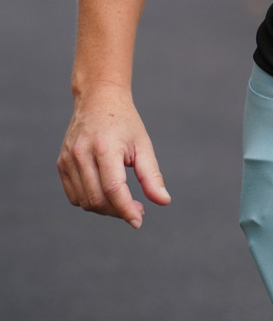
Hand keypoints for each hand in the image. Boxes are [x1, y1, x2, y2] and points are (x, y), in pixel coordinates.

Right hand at [57, 86, 170, 229]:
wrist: (99, 99)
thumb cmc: (125, 122)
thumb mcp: (143, 145)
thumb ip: (151, 175)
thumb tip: (163, 201)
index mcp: (104, 147)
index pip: (113, 188)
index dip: (126, 209)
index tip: (139, 221)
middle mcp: (82, 154)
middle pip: (97, 199)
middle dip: (118, 210)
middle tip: (136, 208)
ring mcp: (68, 159)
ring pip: (84, 201)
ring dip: (105, 209)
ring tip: (123, 200)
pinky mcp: (61, 164)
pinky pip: (74, 195)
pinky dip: (90, 201)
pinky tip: (105, 193)